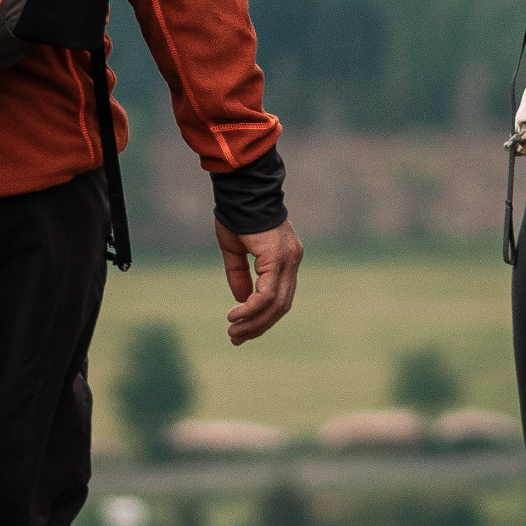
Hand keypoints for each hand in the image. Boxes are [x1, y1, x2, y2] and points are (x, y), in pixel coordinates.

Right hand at [218, 219, 301, 343]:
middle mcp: (292, 260)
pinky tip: (235, 315)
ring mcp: (288, 259)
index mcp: (286, 257)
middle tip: (237, 337)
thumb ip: (240, 275)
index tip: (242, 328)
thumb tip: (242, 300)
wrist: (241, 188)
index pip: (280, 295)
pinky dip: (252, 308)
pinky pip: (267, 293)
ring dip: (254, 321)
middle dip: (259, 325)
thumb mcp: (235, 250)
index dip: (263, 316)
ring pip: (276, 303)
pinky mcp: (278, 258)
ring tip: (234, 331)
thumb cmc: (237, 213)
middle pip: (282, 305)